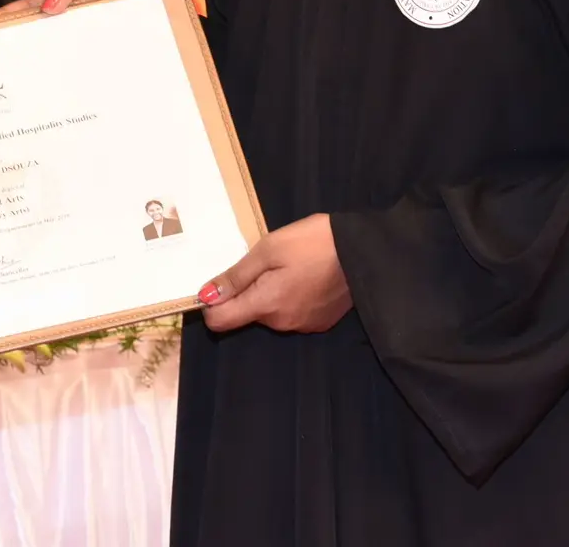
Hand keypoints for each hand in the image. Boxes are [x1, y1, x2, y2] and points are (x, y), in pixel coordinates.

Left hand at [198, 214, 350, 334]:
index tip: (218, 283)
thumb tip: (205, 297)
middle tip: (263, 262)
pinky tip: (304, 276)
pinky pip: (291, 312)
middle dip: (246, 291)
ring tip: (287, 265)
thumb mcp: (268, 249)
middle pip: (246, 314)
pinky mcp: (320, 321)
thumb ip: (236, 277)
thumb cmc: (311, 243)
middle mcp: (282, 323)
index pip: (221, 322)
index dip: (211, 305)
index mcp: (266, 305)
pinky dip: (289, 297)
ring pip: (269, 313)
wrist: (363, 251)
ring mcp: (304, 325)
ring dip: (269, 293)